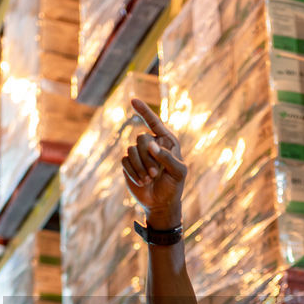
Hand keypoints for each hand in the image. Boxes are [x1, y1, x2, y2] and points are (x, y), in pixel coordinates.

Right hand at [122, 99, 186, 228]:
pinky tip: (141, 183)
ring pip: (131, 150)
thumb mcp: (178, 172)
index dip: (144, 111)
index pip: (154, 122)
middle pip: (141, 138)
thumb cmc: (174, 186)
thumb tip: (151, 144)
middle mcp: (151, 144)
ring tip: (149, 180)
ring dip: (140, 167)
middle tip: (155, 175)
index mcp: (166, 141)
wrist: (161, 203)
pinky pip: (125, 161)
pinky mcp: (129, 164)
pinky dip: (133, 173)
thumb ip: (167, 157)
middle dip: (147, 157)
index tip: (133, 100)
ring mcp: (139, 154)